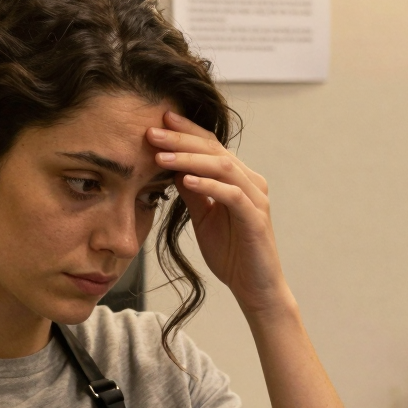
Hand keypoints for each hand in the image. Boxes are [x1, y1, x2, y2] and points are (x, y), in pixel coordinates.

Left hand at [148, 111, 292, 318]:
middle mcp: (251, 182)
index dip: (185, 132)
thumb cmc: (232, 254)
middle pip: (215, 150)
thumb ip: (193, 193)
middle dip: (181, 140)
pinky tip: (185, 181)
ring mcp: (256, 199)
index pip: (211, 146)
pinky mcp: (256, 219)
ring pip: (222, 168)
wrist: (254, 288)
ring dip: (189, 160)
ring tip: (161, 156)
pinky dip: (208, 185)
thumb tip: (172, 168)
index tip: (158, 120)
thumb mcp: (204, 218)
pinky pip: (231, 195)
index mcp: (239, 179)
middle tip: (152, 132)